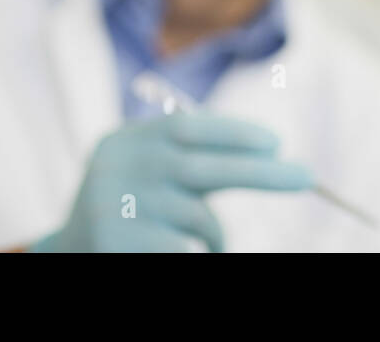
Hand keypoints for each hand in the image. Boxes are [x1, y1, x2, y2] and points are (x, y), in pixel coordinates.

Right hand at [31, 112, 313, 251]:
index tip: (276, 143)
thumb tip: (271, 152)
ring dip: (218, 232)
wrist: (73, 250)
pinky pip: (185, 249)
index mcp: (127, 140)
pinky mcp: (118, 245)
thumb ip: (194, 156)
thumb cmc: (135, 204)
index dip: (234, 133)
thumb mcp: (152, 169)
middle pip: (201, 168)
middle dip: (260, 172)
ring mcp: (115, 210)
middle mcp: (118, 170)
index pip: (187, 127)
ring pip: (199, 218)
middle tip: (306, 176)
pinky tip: (182, 250)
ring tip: (212, 241)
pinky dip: (200, 251)